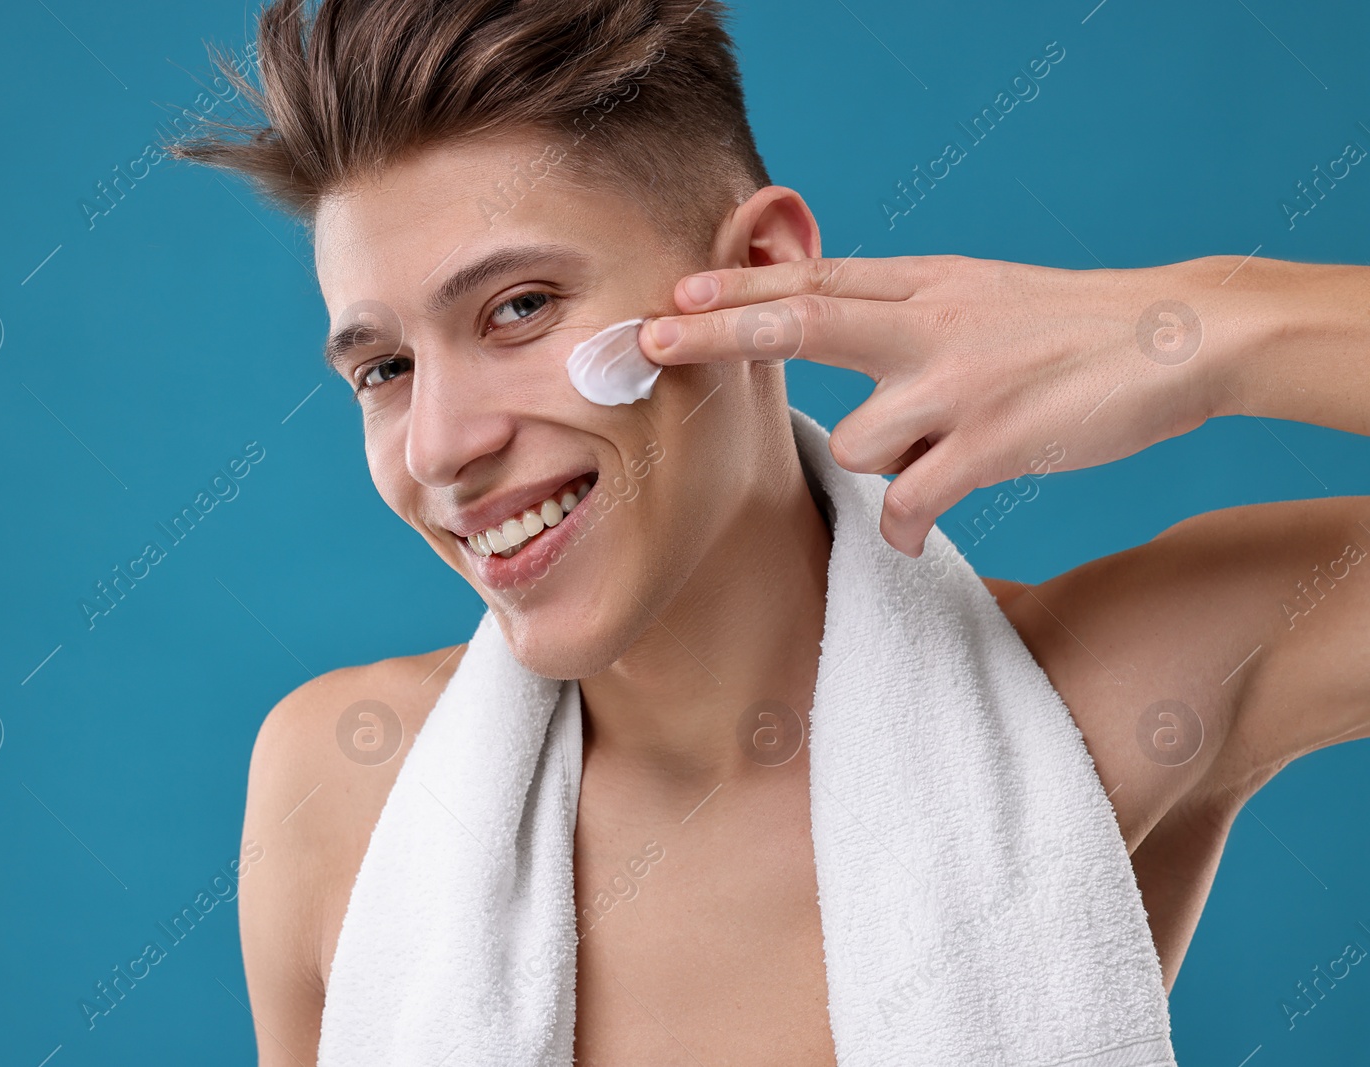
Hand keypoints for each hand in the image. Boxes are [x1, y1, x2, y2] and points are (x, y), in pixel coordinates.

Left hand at [637, 254, 1257, 556]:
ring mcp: (959, 384)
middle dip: (720, 331)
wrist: (1176, 337)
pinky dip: (904, 526)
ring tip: (930, 463)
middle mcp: (931, 325)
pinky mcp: (992, 443)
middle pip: (803, 321)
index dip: (740, 286)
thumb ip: (903, 305)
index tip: (675, 293)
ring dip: (879, 464)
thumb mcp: (978, 290)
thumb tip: (827, 325)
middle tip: (650, 339)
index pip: (816, 280)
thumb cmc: (1067, 324)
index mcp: (927, 285)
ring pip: (861, 440)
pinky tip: (915, 535)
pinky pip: (909, 501)